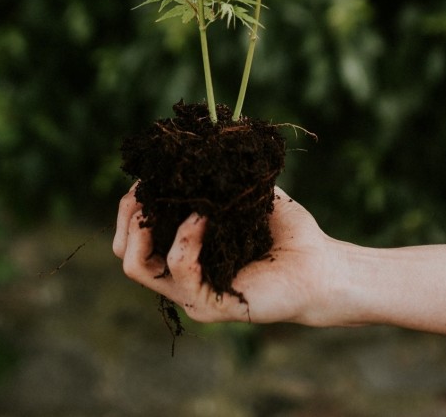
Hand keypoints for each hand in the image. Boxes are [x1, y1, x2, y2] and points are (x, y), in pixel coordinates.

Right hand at [112, 183, 347, 324]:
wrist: (320, 265)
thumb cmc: (285, 231)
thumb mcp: (243, 194)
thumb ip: (216, 176)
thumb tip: (193, 140)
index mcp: (182, 252)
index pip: (133, 234)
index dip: (132, 203)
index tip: (147, 174)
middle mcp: (180, 276)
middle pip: (125, 252)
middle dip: (127, 215)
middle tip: (145, 189)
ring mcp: (191, 294)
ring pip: (137, 266)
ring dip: (147, 226)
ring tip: (174, 201)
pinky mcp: (210, 306)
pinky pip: (180, 270)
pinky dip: (185, 238)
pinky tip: (204, 217)